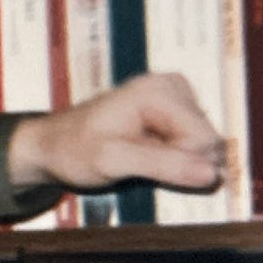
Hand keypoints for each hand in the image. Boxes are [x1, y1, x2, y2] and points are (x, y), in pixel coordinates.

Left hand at [7, 72, 224, 193]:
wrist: (51, 146)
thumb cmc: (73, 150)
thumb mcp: (111, 161)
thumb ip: (162, 165)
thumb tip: (212, 175)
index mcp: (157, 91)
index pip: (204, 139)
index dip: (181, 163)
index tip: (143, 165)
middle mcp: (171, 87)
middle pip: (208, 140)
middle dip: (180, 161)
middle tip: (139, 163)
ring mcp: (175, 98)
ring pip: (204, 145)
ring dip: (176, 161)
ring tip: (139, 158)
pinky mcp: (174, 113)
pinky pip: (193, 144)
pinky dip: (174, 157)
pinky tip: (147, 155)